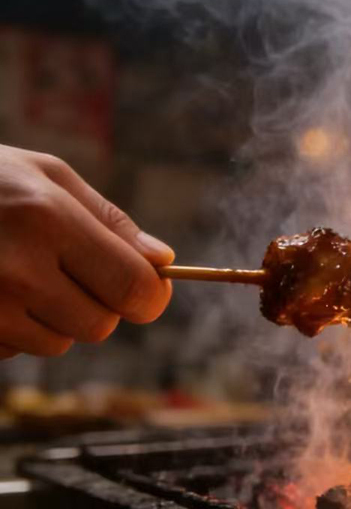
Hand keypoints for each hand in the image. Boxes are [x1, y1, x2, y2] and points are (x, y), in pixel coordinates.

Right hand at [0, 145, 173, 357]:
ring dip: (55, 318)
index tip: (149, 289)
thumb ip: (109, 220)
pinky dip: (15, 329)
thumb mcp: (47, 175)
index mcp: (49, 220)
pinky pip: (14, 350)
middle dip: (101, 304)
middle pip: (99, 325)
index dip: (151, 296)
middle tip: (74, 270)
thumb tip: (161, 261)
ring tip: (24, 273)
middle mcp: (16, 270)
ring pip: (58, 344)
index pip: (132, 287)